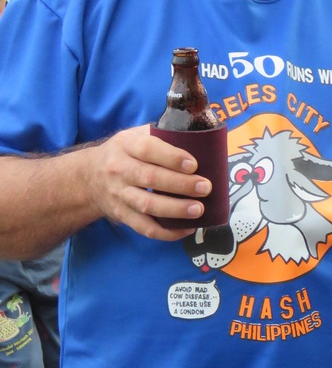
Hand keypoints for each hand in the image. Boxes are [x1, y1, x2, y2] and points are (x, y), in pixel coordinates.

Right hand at [83, 124, 212, 238]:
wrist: (90, 177)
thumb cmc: (125, 153)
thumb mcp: (134, 135)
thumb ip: (160, 135)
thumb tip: (199, 139)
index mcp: (125, 145)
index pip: (148, 149)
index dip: (172, 157)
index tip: (193, 164)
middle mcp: (119, 170)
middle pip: (150, 178)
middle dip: (181, 184)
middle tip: (205, 187)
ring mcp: (119, 195)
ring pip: (147, 205)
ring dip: (175, 209)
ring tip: (198, 209)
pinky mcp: (122, 215)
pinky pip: (144, 227)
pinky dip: (166, 232)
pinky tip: (186, 229)